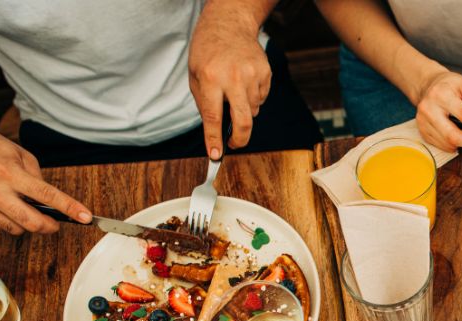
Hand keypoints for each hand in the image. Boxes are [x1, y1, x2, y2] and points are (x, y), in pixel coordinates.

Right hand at [0, 125, 90, 233]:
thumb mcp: (19, 154)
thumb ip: (36, 176)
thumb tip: (48, 199)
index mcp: (10, 173)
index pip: (47, 196)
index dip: (70, 208)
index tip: (85, 217)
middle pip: (33, 222)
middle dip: (50, 226)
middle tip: (56, 222)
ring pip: (16, 229)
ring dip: (28, 224)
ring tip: (26, 209)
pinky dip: (9, 221)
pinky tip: (7, 208)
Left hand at [188, 6, 271, 158]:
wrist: (229, 24)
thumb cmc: (208, 51)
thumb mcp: (195, 76)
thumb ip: (204, 104)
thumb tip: (215, 133)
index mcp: (211, 78)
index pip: (213, 118)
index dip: (214, 140)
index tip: (215, 155)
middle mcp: (234, 78)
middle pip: (243, 121)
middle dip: (239, 140)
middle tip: (234, 144)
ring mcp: (253, 75)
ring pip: (253, 111)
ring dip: (243, 111)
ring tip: (234, 93)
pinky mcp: (265, 74)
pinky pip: (261, 99)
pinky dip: (252, 98)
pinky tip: (244, 83)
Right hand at [413, 70, 461, 152]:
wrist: (429, 86)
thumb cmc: (450, 86)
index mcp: (441, 94)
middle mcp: (428, 108)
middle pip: (453, 135)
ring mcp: (422, 121)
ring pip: (448, 143)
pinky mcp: (421, 131)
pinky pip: (441, 146)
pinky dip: (453, 144)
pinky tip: (455, 133)